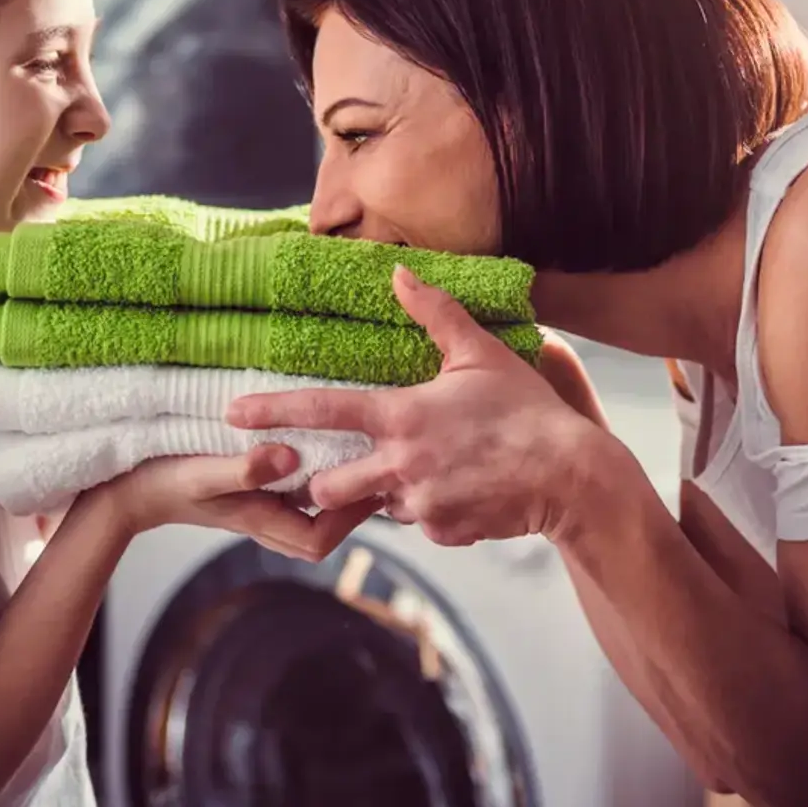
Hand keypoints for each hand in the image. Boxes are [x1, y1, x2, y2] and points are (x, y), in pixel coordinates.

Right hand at [97, 444, 379, 562]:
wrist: (127, 490)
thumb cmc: (164, 482)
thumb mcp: (204, 472)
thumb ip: (246, 467)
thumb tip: (292, 457)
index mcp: (261, 522)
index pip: (322, 538)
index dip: (351, 515)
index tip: (371, 479)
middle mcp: (266, 520)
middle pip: (325, 528)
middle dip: (353, 503)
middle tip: (377, 464)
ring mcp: (259, 508)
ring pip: (311, 511)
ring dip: (336, 487)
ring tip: (359, 452)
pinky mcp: (251, 492)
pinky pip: (294, 493)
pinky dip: (314, 475)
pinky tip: (321, 444)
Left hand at [229, 266, 614, 547]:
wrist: (573, 476)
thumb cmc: (526, 410)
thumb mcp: (480, 353)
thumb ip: (435, 313)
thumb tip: (399, 273)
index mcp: (401, 416)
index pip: (321, 412)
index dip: (272, 412)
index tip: (234, 414)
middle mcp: (400, 465)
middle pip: (327, 486)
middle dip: (326, 482)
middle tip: (347, 469)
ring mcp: (420, 505)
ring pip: (377, 506)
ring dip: (387, 492)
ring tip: (429, 469)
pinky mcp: (442, 533)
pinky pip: (420, 523)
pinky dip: (431, 508)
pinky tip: (463, 487)